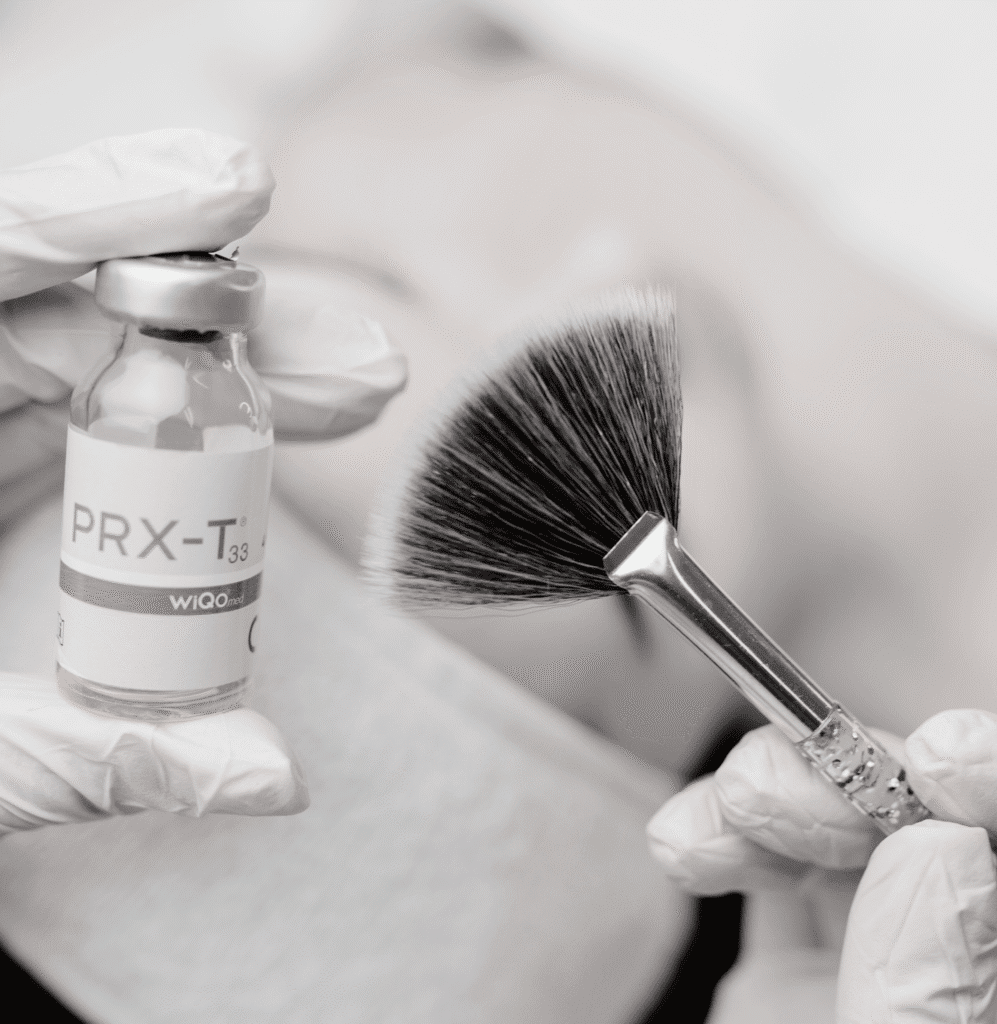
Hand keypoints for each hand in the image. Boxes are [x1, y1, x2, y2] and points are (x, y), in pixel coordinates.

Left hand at [0, 129, 406, 829]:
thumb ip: (95, 758)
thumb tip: (280, 781)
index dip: (101, 218)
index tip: (227, 191)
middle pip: (85, 314)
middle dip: (237, 333)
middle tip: (360, 371)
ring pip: (120, 352)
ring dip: (250, 368)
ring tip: (354, 392)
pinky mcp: (19, 445)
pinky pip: (118, 400)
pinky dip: (212, 405)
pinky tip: (293, 409)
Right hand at [647, 711, 996, 1022]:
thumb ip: (917, 987)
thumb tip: (936, 844)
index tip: (943, 753)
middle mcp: (961, 961)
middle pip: (931, 829)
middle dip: (843, 785)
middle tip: (759, 786)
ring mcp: (884, 959)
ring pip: (850, 840)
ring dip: (766, 806)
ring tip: (706, 822)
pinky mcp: (810, 966)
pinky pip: (781, 880)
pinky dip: (729, 845)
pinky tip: (691, 845)